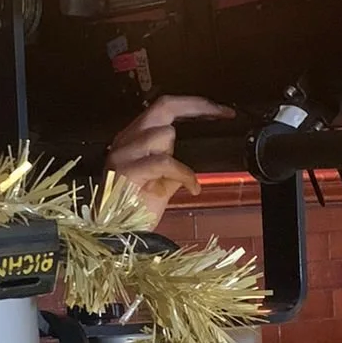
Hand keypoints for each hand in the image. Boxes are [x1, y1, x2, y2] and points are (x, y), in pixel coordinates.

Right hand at [103, 95, 232, 226]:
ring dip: (178, 157)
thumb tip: (195, 151)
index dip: (194, 105)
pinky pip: (164, 161)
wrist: (118, 237)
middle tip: (222, 114)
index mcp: (132, 139)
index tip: (220, 111)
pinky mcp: (126, 170)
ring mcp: (123, 153)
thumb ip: (174, 159)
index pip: (163, 108)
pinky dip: (183, 175)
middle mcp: (125, 141)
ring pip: (164, 134)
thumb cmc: (137, 211)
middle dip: (198, 106)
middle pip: (163, 106)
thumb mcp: (163, 180)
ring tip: (177, 179)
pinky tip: (191, 188)